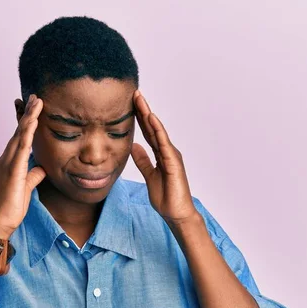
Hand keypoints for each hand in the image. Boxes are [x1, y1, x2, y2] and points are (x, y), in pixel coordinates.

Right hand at [0, 94, 46, 238]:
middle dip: (28, 113)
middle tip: (36, 97)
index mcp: (9, 162)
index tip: (34, 108)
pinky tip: (33, 122)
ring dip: (29, 118)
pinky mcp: (12, 171)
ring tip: (37, 102)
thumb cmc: (11, 207)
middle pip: (18, 131)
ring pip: (19, 135)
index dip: (26, 122)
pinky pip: (21, 148)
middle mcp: (6, 159)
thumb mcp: (27, 187)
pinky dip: (27, 133)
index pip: (19, 138)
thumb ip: (33, 175)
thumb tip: (42, 167)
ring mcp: (7, 164)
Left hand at [130, 90, 197, 224]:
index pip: (148, 132)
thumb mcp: (149, 175)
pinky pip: (163, 143)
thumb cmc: (166, 197)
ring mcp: (171, 155)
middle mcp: (166, 151)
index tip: (130, 104)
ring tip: (141, 101)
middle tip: (134, 94)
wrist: (176, 213)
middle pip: (152, 127)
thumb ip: (143, 161)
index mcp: (160, 154)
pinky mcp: (173, 162)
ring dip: (149, 115)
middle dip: (143, 110)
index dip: (139, 118)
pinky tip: (151, 119)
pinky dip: (157, 130)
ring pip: (158, 131)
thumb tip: (133, 147)